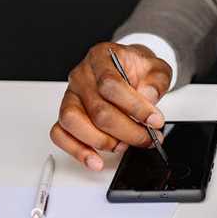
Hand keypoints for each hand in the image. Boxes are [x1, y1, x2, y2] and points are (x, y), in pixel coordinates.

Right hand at [50, 42, 172, 170]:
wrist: (127, 69)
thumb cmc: (138, 69)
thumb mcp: (156, 68)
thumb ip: (156, 82)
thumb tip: (148, 98)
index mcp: (101, 57)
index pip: (111, 84)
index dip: (134, 106)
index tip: (155, 120)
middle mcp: (82, 75)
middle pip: (97, 109)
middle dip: (126, 131)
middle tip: (146, 139)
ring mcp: (71, 95)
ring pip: (73, 122)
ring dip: (102, 141)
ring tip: (123, 146)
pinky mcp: (66, 114)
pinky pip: (60, 134)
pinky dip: (77, 150)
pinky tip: (95, 160)